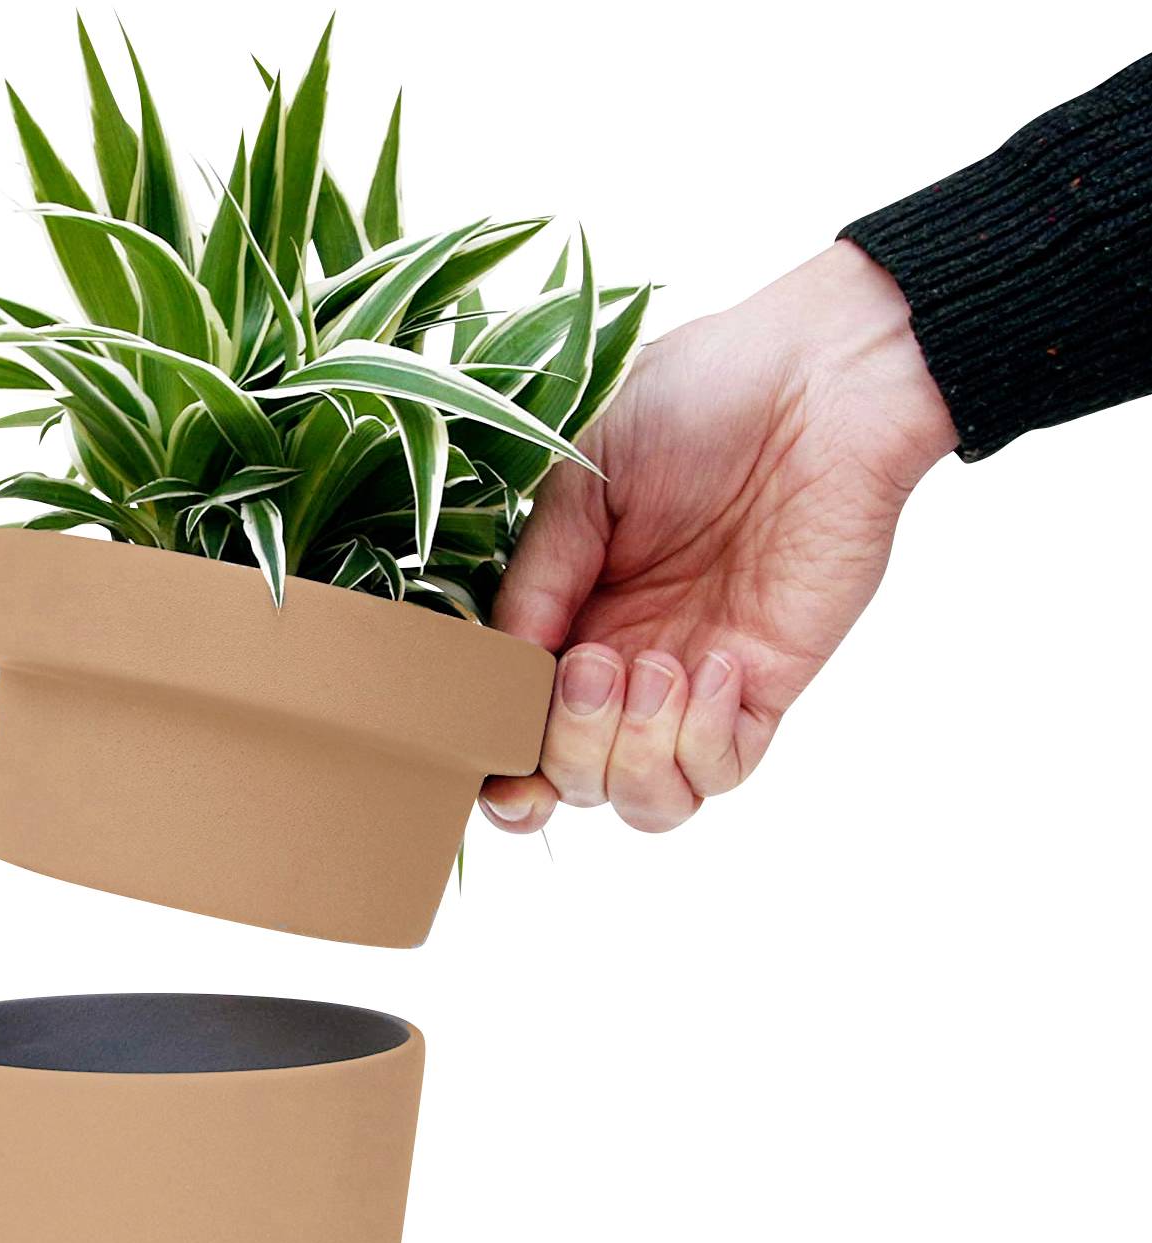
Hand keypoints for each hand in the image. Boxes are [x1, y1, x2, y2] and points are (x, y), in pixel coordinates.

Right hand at [480, 241, 958, 833]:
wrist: (819, 378)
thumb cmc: (697, 397)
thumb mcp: (580, 477)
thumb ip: (538, 577)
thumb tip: (501, 666)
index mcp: (564, 612)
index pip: (515, 721)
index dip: (494, 755)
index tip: (486, 739)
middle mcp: (621, 661)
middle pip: (570, 780)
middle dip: (568, 745)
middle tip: (595, 662)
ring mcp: (691, 683)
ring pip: (644, 800)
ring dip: (630, 757)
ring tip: (655, 670)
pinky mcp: (765, 686)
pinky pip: (722, 770)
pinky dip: (704, 740)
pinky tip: (717, 665)